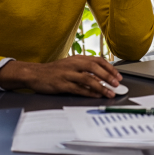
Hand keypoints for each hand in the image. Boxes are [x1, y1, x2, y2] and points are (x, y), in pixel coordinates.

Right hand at [0, 56, 122, 96]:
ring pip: (88, 79)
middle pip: (95, 68)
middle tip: (117, 84)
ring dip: (101, 86)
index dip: (110, 68)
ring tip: (109, 92)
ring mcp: (67, 74)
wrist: (35, 74)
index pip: (98, 60)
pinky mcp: (61, 84)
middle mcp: (74, 64)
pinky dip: (88, 92)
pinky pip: (78, 89)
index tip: (118, 76)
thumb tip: (102, 76)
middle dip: (108, 76)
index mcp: (78, 58)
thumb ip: (85, 68)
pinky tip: (96, 95)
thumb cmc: (55, 70)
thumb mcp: (71, 65)